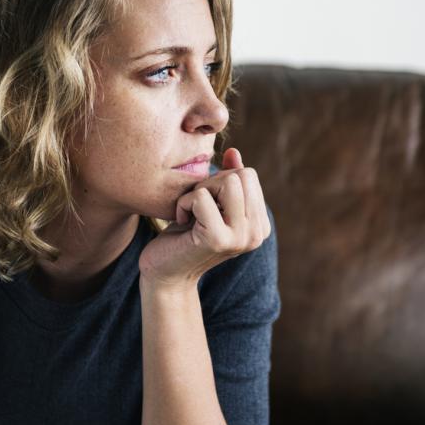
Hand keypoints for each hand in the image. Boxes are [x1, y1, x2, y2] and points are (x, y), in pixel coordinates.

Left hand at [138, 147, 270, 291]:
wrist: (165, 273)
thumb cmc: (185, 235)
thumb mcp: (210, 203)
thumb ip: (227, 179)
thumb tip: (234, 152)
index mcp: (260, 225)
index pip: (249, 175)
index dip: (220, 180)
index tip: (207, 204)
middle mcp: (257, 233)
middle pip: (241, 175)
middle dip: (212, 182)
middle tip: (197, 207)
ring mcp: (240, 238)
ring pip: (228, 181)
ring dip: (200, 190)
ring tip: (192, 212)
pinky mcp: (218, 240)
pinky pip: (201, 197)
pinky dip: (184, 203)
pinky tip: (182, 222)